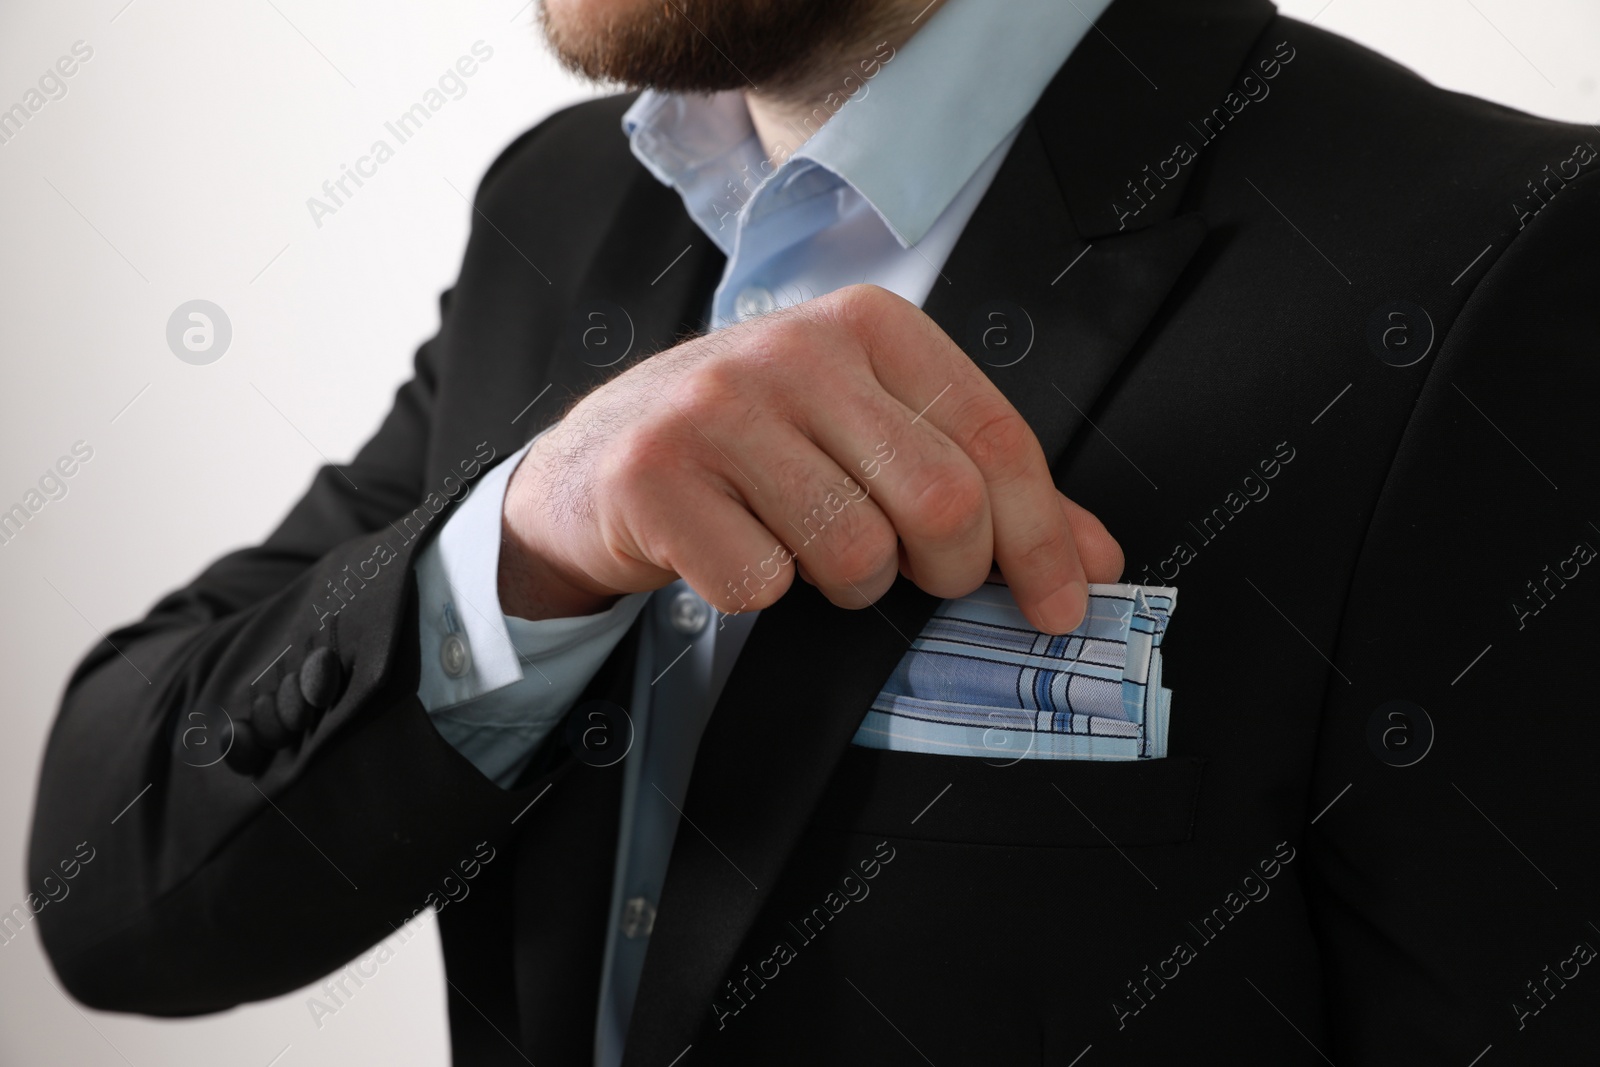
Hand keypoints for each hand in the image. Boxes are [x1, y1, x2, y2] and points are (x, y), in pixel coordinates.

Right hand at [498, 285, 1122, 632]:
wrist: (597, 462)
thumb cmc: (753, 451)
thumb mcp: (870, 438)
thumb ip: (984, 487)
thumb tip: (1096, 560)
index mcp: (870, 325)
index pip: (996, 439)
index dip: (1043, 539)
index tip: (1060, 607)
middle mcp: (796, 349)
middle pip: (942, 503)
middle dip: (946, 571)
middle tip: (910, 574)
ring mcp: (718, 408)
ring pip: (855, 553)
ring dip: (845, 585)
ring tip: (804, 551)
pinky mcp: (655, 475)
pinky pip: (760, 584)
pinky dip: (758, 595)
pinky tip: (732, 552)